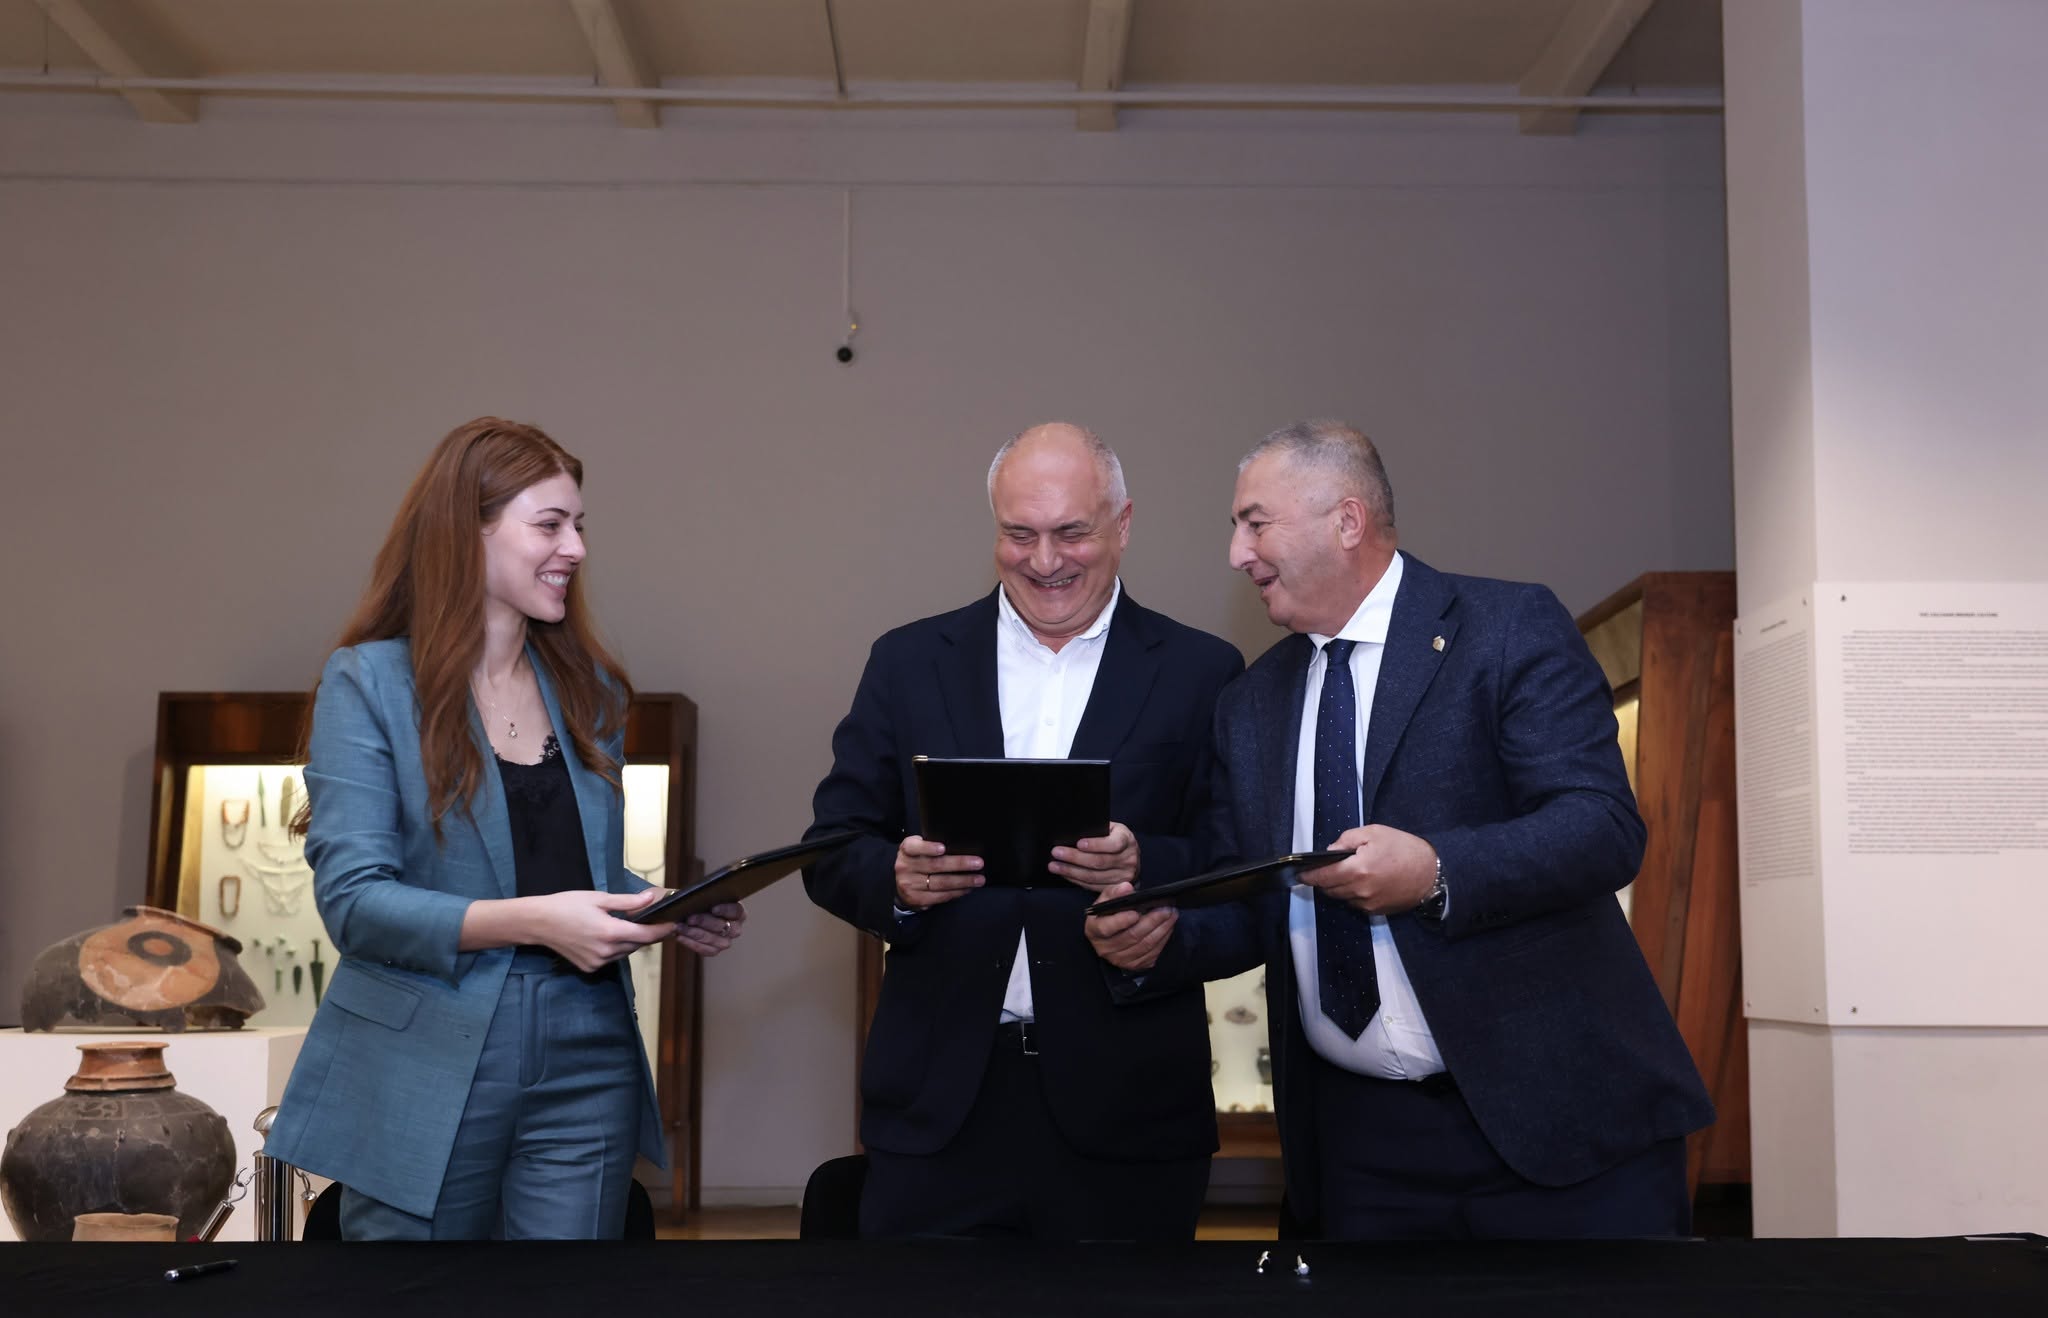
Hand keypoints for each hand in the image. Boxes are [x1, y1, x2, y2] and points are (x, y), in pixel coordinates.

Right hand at [527, 889, 674, 972]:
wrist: (538, 922)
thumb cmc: (567, 905)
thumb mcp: (599, 898)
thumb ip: (628, 902)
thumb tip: (651, 898)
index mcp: (610, 932)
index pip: (646, 936)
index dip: (663, 930)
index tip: (674, 924)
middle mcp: (606, 952)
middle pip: (637, 944)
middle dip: (645, 933)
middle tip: (650, 919)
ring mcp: (597, 963)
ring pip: (625, 952)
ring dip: (630, 941)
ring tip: (625, 925)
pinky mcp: (589, 968)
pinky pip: (611, 958)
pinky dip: (615, 948)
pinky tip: (606, 935)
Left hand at [675, 901, 744, 957]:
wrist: (688, 914)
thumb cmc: (697, 902)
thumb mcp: (700, 894)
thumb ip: (703, 895)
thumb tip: (697, 897)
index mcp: (736, 911)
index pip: (736, 911)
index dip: (726, 910)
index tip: (713, 908)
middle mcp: (735, 928)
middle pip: (724, 926)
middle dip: (705, 922)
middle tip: (690, 918)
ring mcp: (726, 941)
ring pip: (714, 940)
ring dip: (695, 933)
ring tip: (680, 927)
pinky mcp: (715, 950)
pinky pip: (706, 950)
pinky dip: (691, 943)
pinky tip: (680, 936)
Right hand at [894, 835, 983, 910]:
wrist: (902, 884)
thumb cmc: (918, 861)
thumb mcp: (919, 849)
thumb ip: (931, 845)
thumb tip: (961, 844)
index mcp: (906, 850)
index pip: (914, 847)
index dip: (928, 848)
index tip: (943, 848)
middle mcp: (905, 866)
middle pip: (935, 865)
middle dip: (959, 864)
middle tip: (978, 863)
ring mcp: (909, 884)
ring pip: (940, 883)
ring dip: (963, 881)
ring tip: (979, 879)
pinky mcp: (917, 899)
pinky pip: (940, 896)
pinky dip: (957, 892)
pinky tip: (967, 888)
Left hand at [1050, 821, 1138, 890]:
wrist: (1129, 855)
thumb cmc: (1114, 838)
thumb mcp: (1111, 829)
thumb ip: (1098, 830)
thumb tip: (1073, 832)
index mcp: (1127, 840)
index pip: (1113, 844)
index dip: (1096, 845)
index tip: (1079, 843)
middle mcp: (1128, 859)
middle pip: (1100, 862)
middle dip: (1075, 858)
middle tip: (1057, 853)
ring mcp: (1124, 875)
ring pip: (1094, 876)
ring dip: (1071, 871)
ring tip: (1055, 865)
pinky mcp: (1115, 887)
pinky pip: (1093, 886)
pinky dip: (1077, 880)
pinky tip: (1065, 874)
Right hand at [1083, 882, 1176, 971]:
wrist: (1112, 930)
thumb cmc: (1109, 912)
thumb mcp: (1107, 898)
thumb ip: (1115, 892)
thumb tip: (1126, 888)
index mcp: (1094, 930)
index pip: (1106, 928)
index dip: (1121, 921)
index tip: (1136, 912)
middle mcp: (1105, 948)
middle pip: (1132, 936)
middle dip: (1152, 921)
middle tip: (1166, 908)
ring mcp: (1120, 959)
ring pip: (1145, 946)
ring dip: (1162, 929)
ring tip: (1172, 915)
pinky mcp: (1134, 965)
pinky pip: (1152, 954)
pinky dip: (1163, 939)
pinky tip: (1168, 927)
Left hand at [1303, 825, 1437, 915]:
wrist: (1432, 873)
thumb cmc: (1404, 849)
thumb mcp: (1374, 833)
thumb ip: (1347, 839)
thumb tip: (1330, 851)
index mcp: (1358, 869)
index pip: (1322, 876)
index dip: (1308, 875)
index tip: (1299, 873)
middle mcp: (1360, 891)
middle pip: (1329, 890)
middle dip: (1323, 880)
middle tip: (1326, 868)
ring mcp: (1368, 904)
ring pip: (1341, 897)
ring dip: (1338, 887)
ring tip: (1348, 873)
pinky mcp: (1377, 911)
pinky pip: (1355, 903)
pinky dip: (1353, 894)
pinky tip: (1363, 882)